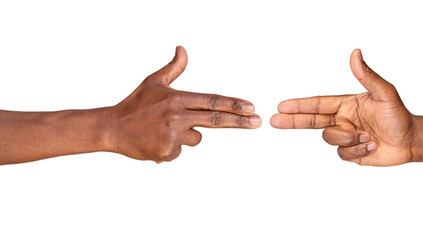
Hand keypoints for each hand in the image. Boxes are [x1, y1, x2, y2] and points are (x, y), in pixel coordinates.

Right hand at [109, 46, 260, 162]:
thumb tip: (183, 49)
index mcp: (176, 99)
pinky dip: (173, 147)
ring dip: (187, 135)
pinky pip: (181, 150)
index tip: (251, 106)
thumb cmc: (135, 104)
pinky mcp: (167, 152)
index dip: (233, 104)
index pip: (211, 101)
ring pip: (196, 138)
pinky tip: (156, 140)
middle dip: (240, 121)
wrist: (112, 128)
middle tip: (258, 122)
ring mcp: (172, 136)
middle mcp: (177, 117)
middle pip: (216, 120)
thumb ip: (173, 68)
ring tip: (163, 129)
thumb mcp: (154, 82)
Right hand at [270, 49, 413, 165]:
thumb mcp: (384, 93)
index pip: (317, 104)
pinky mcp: (350, 152)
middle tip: (274, 121)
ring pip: (331, 139)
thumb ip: (367, 75)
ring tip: (368, 136)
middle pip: (311, 121)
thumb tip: (355, 54)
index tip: (282, 106)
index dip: (299, 106)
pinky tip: (372, 145)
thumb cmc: (398, 115)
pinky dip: (358, 150)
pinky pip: (343, 153)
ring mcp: (345, 136)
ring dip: (349, 138)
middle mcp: (342, 119)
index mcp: (345, 104)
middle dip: (292, 121)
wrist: (410, 141)